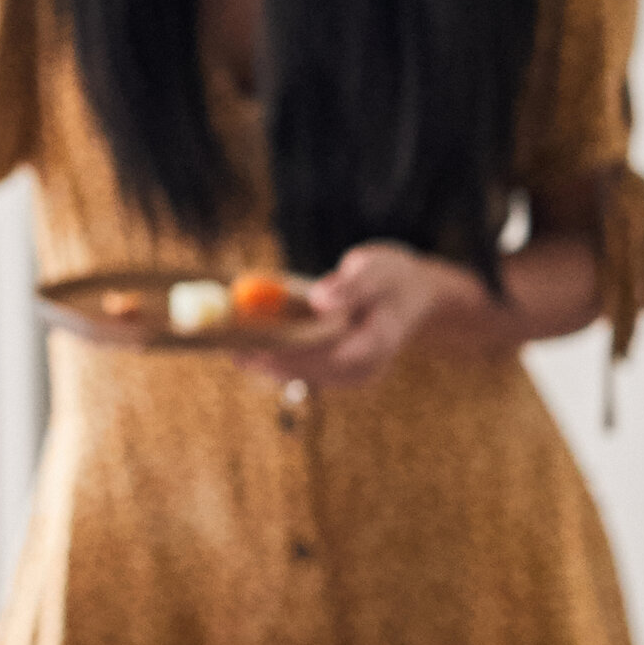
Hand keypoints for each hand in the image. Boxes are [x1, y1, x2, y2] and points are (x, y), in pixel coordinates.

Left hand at [248, 242, 484, 388]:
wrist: (413, 297)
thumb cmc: (393, 278)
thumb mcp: (377, 269)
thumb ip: (351, 285)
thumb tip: (320, 300)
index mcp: (376, 343)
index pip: (327, 356)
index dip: (289, 352)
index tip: (255, 344)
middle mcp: (364, 368)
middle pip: (308, 370)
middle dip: (268, 358)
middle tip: (230, 346)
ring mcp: (351, 375)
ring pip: (301, 374)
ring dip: (266, 361)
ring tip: (230, 346)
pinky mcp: (338, 373)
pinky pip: (302, 369)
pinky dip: (276, 358)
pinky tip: (248, 347)